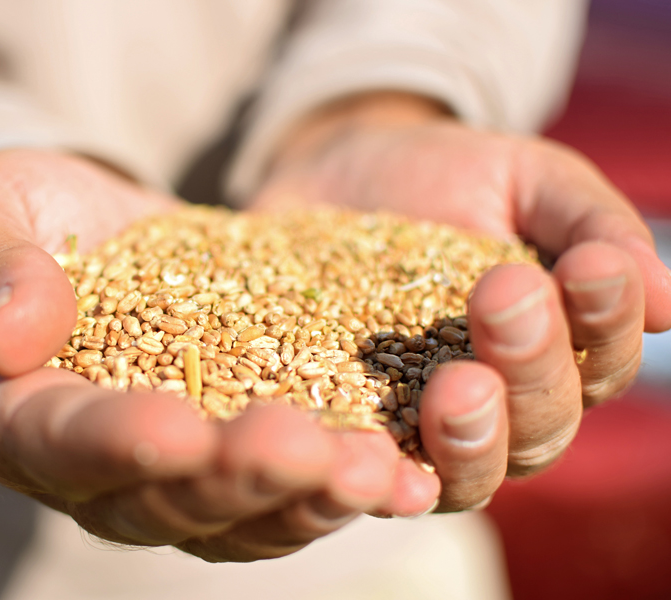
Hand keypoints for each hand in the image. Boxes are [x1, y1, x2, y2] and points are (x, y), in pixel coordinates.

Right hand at [0, 148, 438, 562]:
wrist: (89, 222)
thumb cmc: (17, 216)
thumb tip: (11, 337)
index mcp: (19, 418)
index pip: (59, 446)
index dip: (114, 445)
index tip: (173, 427)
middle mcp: (107, 465)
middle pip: (169, 499)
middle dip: (238, 478)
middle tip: (302, 448)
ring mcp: (187, 463)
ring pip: (248, 512)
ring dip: (312, 496)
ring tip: (377, 470)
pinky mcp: (249, 435)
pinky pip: (298, 479)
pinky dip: (349, 479)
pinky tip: (409, 469)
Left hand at [250, 92, 670, 510]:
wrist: (343, 180)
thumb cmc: (450, 180)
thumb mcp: (527, 180)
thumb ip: (590, 224)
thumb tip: (663, 299)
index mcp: (560, 347)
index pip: (602, 356)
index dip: (605, 317)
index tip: (590, 265)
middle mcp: (506, 404)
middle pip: (542, 423)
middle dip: (533, 364)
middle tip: (506, 299)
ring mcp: (429, 427)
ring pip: (473, 469)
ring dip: (473, 434)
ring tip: (459, 385)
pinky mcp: (359, 432)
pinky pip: (377, 471)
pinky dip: (383, 473)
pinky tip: (375, 451)